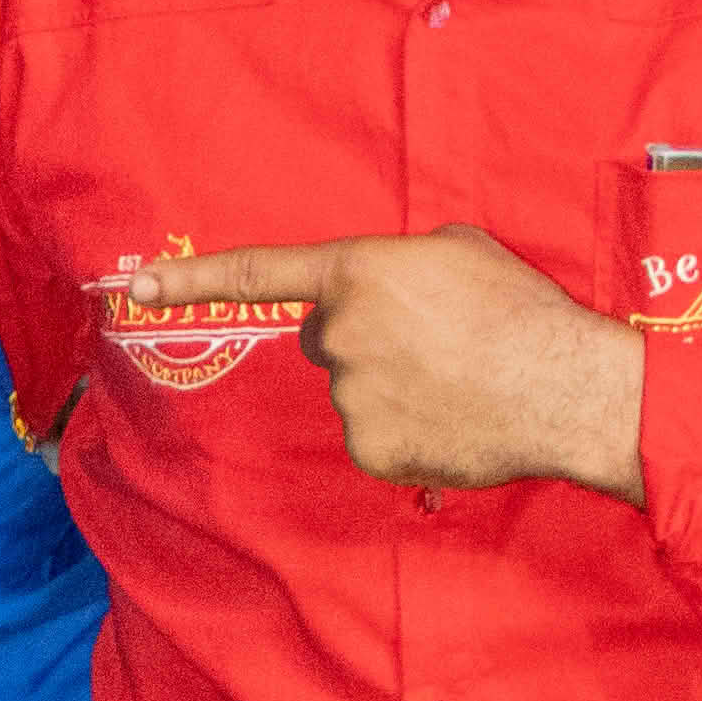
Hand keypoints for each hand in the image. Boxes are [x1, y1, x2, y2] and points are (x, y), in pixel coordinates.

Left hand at [151, 223, 646, 499]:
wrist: (568, 386)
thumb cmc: (523, 311)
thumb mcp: (461, 251)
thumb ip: (401, 263)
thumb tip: (387, 288)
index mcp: (359, 272)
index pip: (258, 273)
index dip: (191, 279)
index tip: (133, 286)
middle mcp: (340, 333)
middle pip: (324, 337)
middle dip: (364, 339)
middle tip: (433, 342)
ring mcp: (350, 397)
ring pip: (353, 388)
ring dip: (393, 385)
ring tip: (459, 380)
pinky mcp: (369, 448)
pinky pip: (373, 434)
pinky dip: (406, 429)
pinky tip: (453, 418)